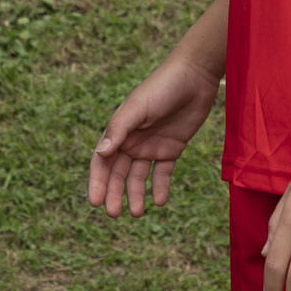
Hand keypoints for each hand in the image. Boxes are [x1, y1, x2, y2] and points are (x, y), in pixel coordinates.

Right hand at [87, 56, 220, 215]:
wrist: (195, 76)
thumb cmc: (162, 87)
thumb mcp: (139, 107)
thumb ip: (120, 129)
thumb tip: (101, 152)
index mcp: (119, 131)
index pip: (102, 161)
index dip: (97, 182)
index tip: (95, 202)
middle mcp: (132, 141)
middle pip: (119, 173)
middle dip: (115, 193)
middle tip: (114, 214)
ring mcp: (152, 146)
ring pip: (139, 177)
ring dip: (136, 194)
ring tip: (137, 213)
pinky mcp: (172, 148)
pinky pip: (163, 172)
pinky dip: (160, 187)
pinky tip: (159, 201)